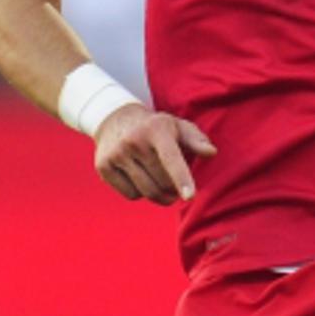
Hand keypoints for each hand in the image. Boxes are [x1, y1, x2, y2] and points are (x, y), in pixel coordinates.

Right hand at [92, 103, 216, 204]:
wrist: (114, 118)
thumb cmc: (154, 127)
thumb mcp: (176, 126)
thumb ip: (196, 140)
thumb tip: (211, 153)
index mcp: (155, 130)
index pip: (171, 158)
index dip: (181, 178)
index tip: (190, 196)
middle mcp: (133, 141)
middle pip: (161, 182)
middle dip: (174, 190)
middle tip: (177, 188)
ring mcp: (116, 154)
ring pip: (146, 192)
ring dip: (161, 197)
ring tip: (164, 188)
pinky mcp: (103, 167)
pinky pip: (131, 195)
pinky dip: (141, 194)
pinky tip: (141, 179)